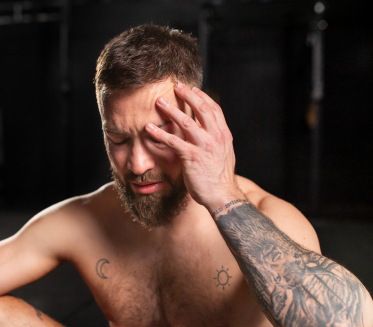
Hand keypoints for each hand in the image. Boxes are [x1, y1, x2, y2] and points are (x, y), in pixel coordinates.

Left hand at [145, 83, 242, 211]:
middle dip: (188, 95)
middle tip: (176, 86)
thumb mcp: (223, 153)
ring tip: (159, 102)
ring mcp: (204, 147)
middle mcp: (215, 137)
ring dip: (171, 110)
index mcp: (223, 135)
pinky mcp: (192, 158)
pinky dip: (160, 134)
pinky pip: (174, 142)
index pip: (214, 108)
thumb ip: (215, 139)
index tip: (192, 88)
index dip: (202, 96)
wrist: (222, 195)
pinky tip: (148, 129)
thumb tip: (207, 130)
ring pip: (187, 122)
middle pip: (202, 109)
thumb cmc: (219, 177)